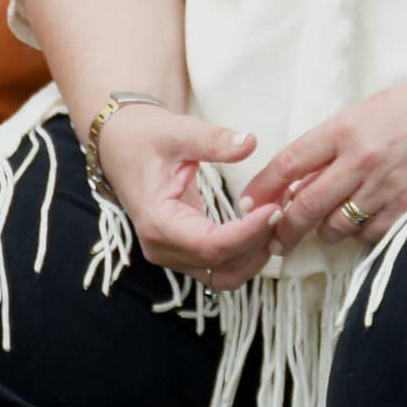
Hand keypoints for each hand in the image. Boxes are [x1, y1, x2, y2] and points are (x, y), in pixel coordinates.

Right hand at [93, 104, 282, 290]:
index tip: (274, 209)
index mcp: (156, 222)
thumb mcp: (178, 130)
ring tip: (277, 219)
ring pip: (223, 276)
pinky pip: (221, 267)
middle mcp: (162, 248)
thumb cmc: (146, 137)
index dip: (247, 233)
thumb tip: (250, 142)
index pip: (210, 245)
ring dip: (254, 256)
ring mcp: (173, 254)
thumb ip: (213, 140)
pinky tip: (264, 226)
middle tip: (284, 209)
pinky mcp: (185, 251)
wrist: (122, 145)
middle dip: (257, 244)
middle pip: (221, 266)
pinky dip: (246, 254)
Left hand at [241, 66, 406, 255]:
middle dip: (283, 229)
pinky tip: (364, 223)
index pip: (289, 163)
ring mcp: (386, 185)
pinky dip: (361, 234)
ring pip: (335, 227)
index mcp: (345, 128)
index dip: (263, 188)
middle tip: (274, 239)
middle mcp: (362, 158)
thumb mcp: (363, 114)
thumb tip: (297, 184)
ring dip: (325, 231)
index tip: (248, 203)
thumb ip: (330, 147)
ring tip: (327, 226)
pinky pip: (370, 235)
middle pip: (305, 206)